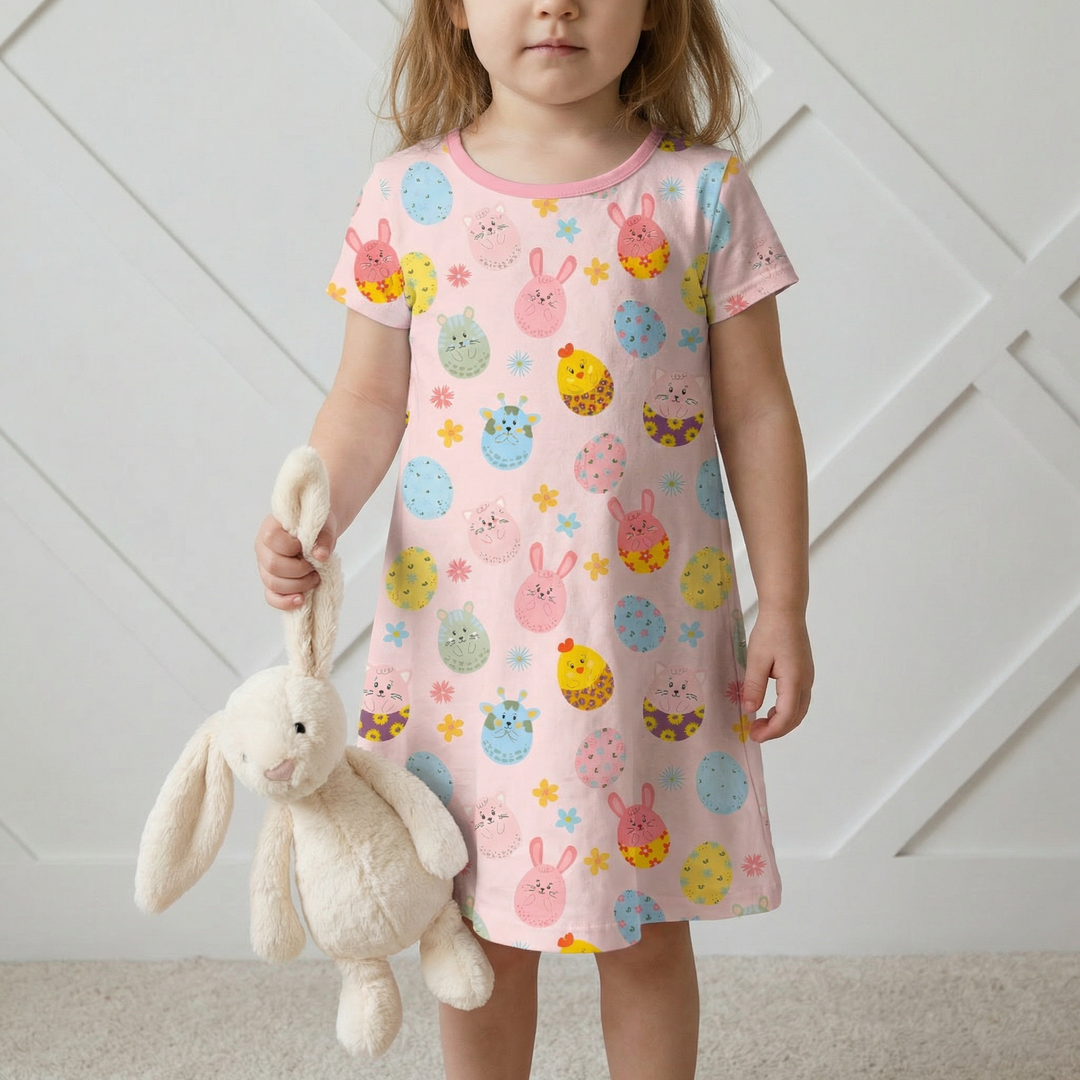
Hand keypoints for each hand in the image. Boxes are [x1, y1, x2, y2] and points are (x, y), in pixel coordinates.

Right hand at [254, 509, 337, 610]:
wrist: (319, 534)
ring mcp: (265, 567)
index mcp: (271, 529)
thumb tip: (321, 556)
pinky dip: (286, 602)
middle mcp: (264, 549)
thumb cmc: (317, 527)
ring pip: (272, 584)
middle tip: (315, 568)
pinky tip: (301, 600)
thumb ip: (324, 538)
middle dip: (299, 570)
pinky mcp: (272, 582)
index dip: (291, 547)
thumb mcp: (324, 526)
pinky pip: (272, 597)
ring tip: (315, 578)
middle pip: (272, 566)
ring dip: (298, 585)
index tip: (307, 548)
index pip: (272, 539)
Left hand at [741, 609, 812, 741]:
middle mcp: (805, 682)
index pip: (786, 717)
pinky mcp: (804, 672)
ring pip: (799, 710)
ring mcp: (807, 677)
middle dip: (776, 730)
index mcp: (794, 680)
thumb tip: (750, 710)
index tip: (754, 735)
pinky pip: (798, 700)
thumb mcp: (756, 659)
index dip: (771, 731)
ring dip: (782, 721)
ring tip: (760, 722)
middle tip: (755, 732)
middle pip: (796, 718)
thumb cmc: (770, 631)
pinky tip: (770, 708)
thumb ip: (753, 686)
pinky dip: (786, 710)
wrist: (785, 610)